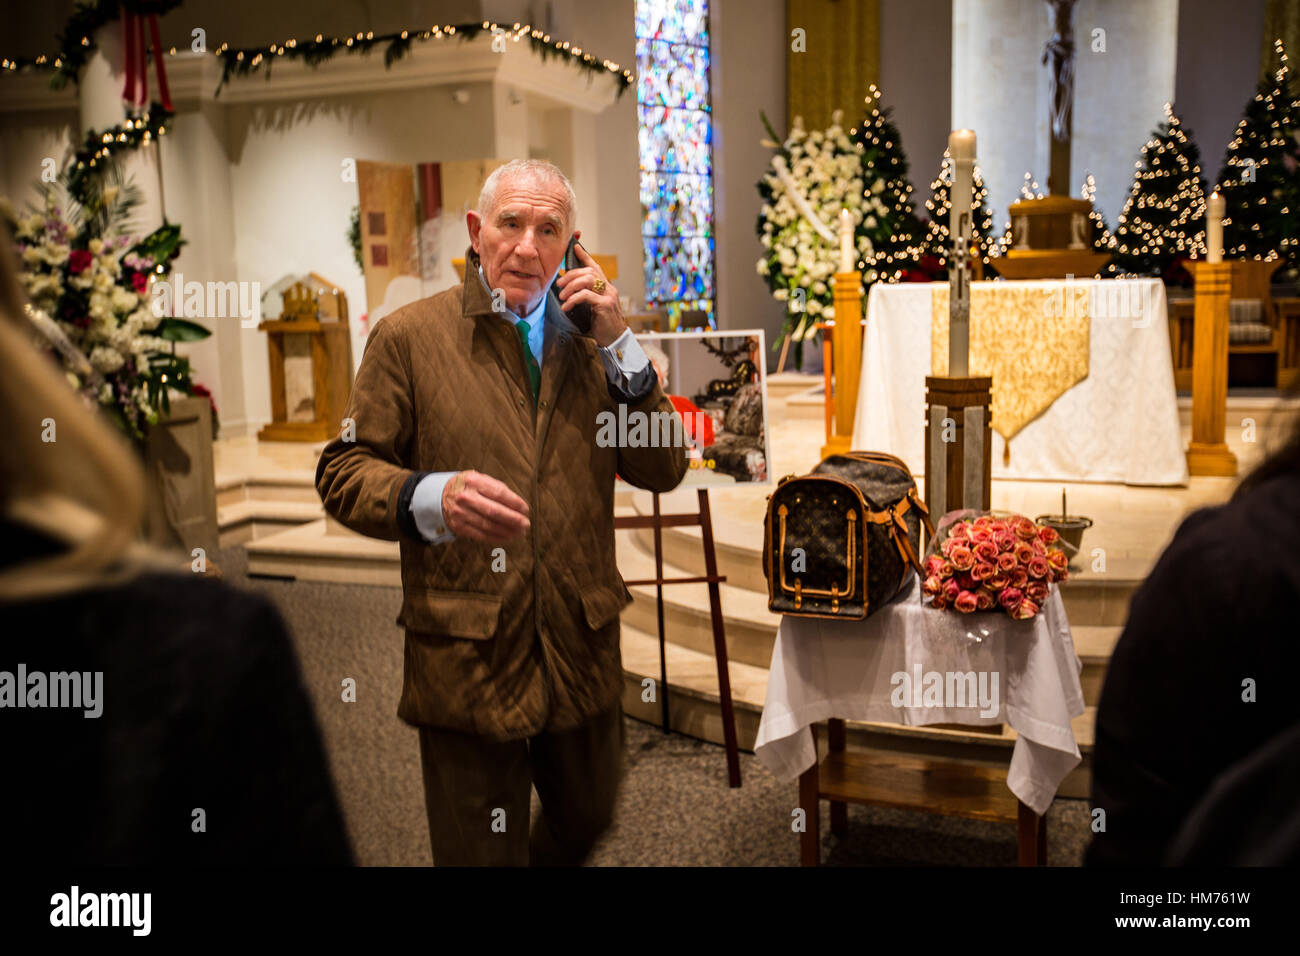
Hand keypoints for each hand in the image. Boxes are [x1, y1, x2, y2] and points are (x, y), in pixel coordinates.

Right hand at [441, 470, 529, 542]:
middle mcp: (465, 497)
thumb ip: (499, 490)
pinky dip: (496, 538)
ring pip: (489, 526)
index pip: (499, 493)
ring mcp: (460, 513)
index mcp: (474, 481)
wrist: (440, 495)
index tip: (526, 510)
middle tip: (526, 524)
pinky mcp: (458, 527)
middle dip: (513, 520)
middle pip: (494, 511)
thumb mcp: (481, 480)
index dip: (515, 503)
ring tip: (519, 533)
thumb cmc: (469, 487)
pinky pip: (481, 535)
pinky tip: (507, 538)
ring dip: (507, 531)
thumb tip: (520, 508)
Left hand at [553, 231, 626, 346]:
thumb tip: (569, 290)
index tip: (575, 247)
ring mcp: (608, 295)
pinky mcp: (605, 304)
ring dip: (570, 286)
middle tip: (559, 283)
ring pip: (587, 280)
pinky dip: (572, 300)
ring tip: (562, 297)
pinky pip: (585, 295)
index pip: (595, 267)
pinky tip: (566, 307)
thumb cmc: (603, 324)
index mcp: (606, 287)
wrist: (615, 339)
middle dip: (571, 275)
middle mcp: (609, 288)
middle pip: (588, 272)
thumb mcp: (593, 307)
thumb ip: (586, 297)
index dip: (585, 256)